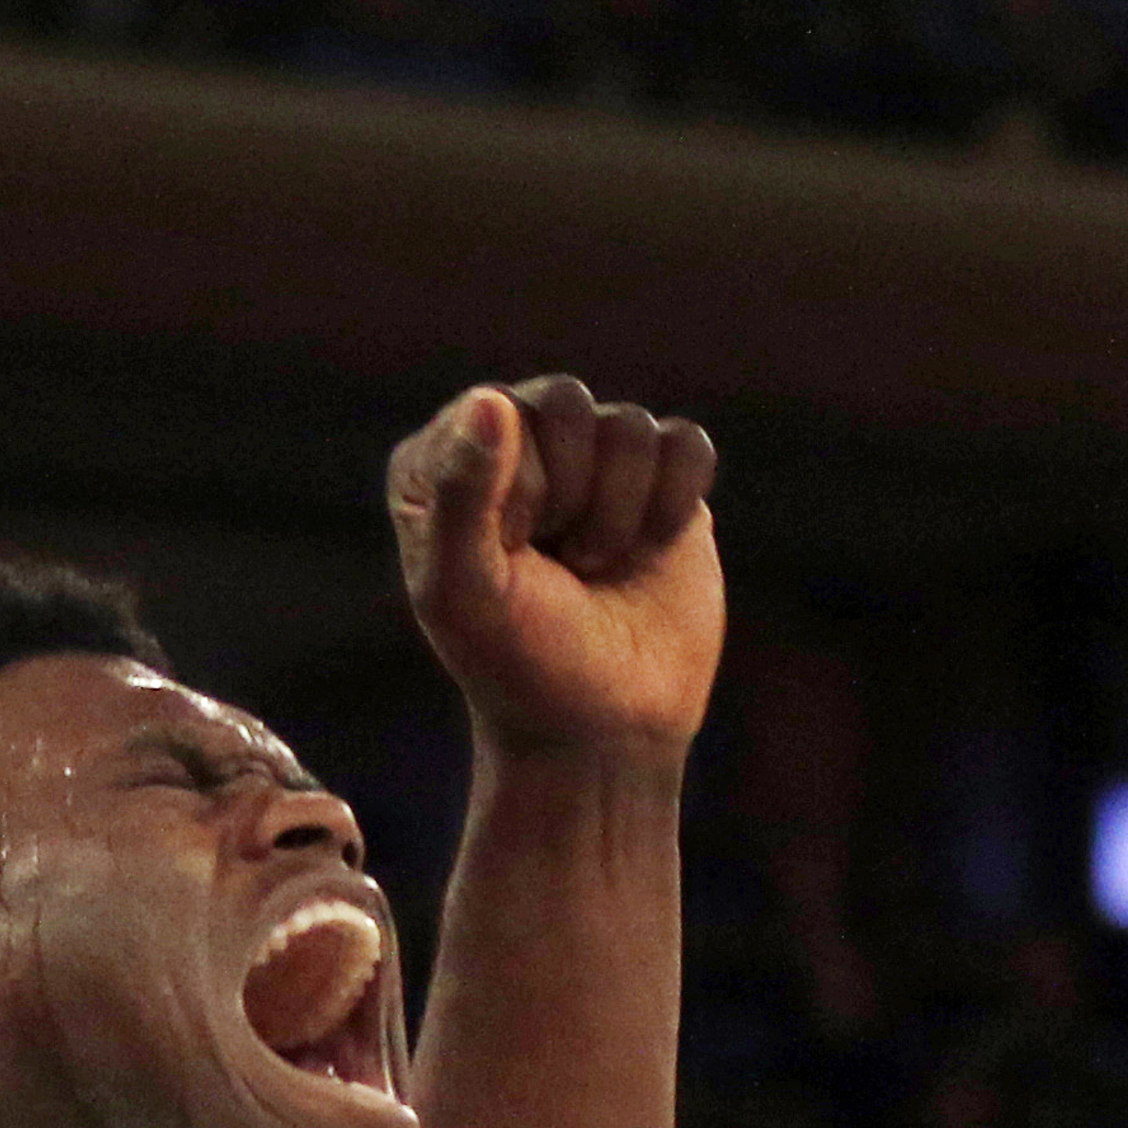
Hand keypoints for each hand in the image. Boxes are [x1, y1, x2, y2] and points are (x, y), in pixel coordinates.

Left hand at [386, 375, 723, 759]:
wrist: (605, 728)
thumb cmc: (519, 666)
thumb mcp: (466, 592)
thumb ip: (462, 496)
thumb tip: (490, 400)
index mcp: (442, 464)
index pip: (495, 412)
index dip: (518, 490)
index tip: (512, 554)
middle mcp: (512, 448)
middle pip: (566, 403)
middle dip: (573, 496)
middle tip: (559, 564)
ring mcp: (589, 460)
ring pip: (629, 425)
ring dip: (620, 513)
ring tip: (594, 567)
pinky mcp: (659, 480)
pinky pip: (685, 444)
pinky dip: (673, 505)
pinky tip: (647, 551)